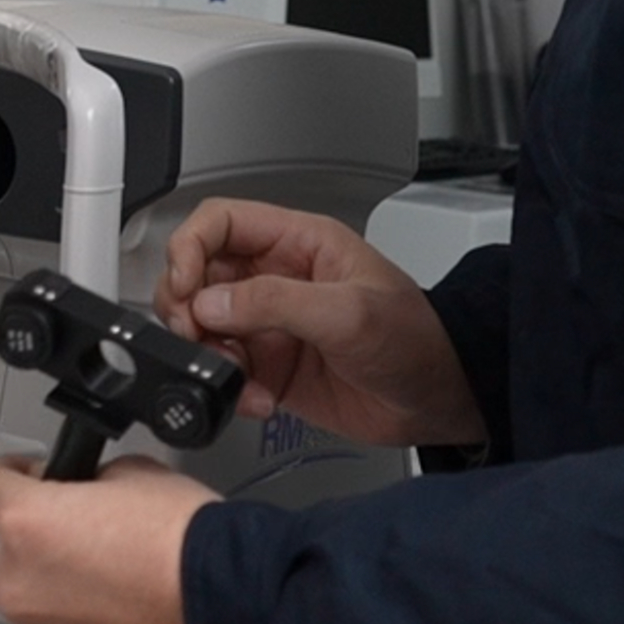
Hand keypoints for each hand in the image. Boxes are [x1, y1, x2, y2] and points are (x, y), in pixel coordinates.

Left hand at [0, 458, 217, 623]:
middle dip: (0, 540)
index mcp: (25, 524)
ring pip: (13, 599)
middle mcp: (20, 582)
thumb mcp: (134, 474)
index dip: (6, 474)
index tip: (24, 475)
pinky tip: (111, 601)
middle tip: (42, 526)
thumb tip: (81, 490)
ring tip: (90, 566)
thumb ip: (86, 481)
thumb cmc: (188, 545)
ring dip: (36, 581)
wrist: (228, 610)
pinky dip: (68, 615)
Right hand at [155, 198, 479, 448]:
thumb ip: (276, 303)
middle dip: (186, 308)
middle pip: (198, 275)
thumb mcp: (349, 313)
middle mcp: (276, 279)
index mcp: (297, 243)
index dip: (189, 248)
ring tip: (235, 374)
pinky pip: (224, 371)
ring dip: (206, 355)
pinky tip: (258, 399)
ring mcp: (270, 324)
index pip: (219, 222)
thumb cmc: (417, 339)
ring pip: (202, 327)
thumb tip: (211, 302)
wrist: (439, 400)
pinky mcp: (270, 367)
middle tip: (196, 336)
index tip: (185, 286)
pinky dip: (229, 389)